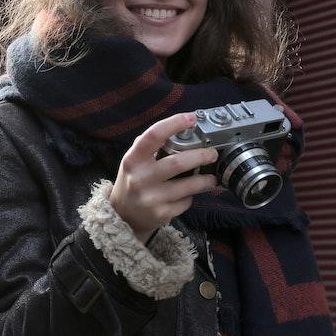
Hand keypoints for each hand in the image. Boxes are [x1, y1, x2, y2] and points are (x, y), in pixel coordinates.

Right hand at [109, 113, 217, 242]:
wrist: (123, 216)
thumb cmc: (133, 181)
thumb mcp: (133, 160)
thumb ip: (150, 145)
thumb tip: (180, 127)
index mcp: (133, 159)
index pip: (154, 135)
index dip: (174, 124)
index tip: (191, 118)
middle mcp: (140, 178)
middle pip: (178, 163)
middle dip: (201, 156)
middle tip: (212, 153)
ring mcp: (151, 198)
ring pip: (188, 186)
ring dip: (205, 180)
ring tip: (212, 177)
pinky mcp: (161, 214)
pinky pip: (186, 201)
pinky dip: (191, 196)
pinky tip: (189, 194)